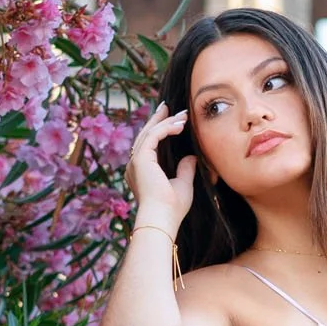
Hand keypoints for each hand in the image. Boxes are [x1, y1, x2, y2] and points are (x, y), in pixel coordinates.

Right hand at [124, 103, 196, 235]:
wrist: (162, 218)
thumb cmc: (172, 208)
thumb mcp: (183, 185)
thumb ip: (185, 170)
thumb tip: (191, 157)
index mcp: (141, 172)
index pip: (149, 145)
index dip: (159, 130)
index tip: (172, 120)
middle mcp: (134, 165)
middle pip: (145, 135)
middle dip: (158, 120)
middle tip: (169, 107)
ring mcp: (135, 161)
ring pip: (149, 133)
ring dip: (166, 122)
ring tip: (182, 115)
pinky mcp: (140, 159)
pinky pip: (153, 136)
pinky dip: (166, 128)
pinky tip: (180, 125)